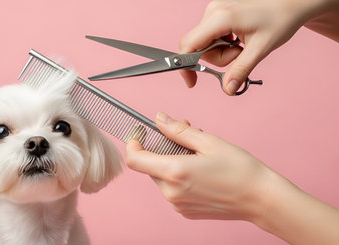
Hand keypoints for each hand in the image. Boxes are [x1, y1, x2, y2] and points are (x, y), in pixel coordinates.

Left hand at [126, 112, 338, 243]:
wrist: (261, 200)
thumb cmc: (239, 169)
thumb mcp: (208, 142)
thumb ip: (178, 130)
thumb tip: (159, 119)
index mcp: (174, 172)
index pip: (135, 160)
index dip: (133, 144)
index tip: (139, 134)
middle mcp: (171, 192)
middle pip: (152, 166)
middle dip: (164, 147)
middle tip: (187, 133)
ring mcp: (178, 205)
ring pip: (163, 177)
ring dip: (174, 161)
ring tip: (199, 152)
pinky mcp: (186, 212)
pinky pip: (174, 190)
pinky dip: (181, 177)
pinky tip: (201, 170)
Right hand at [179, 0, 334, 94]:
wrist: (293, 1)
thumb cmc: (280, 18)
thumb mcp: (261, 48)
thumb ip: (240, 70)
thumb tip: (227, 89)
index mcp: (220, 18)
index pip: (188, 45)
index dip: (186, 67)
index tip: (192, 82)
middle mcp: (213, 11)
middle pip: (199, 47)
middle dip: (218, 58)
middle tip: (240, 53)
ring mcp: (215, 9)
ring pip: (206, 42)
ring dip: (222, 51)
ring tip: (243, 44)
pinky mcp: (219, 11)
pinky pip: (212, 35)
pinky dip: (224, 42)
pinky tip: (239, 38)